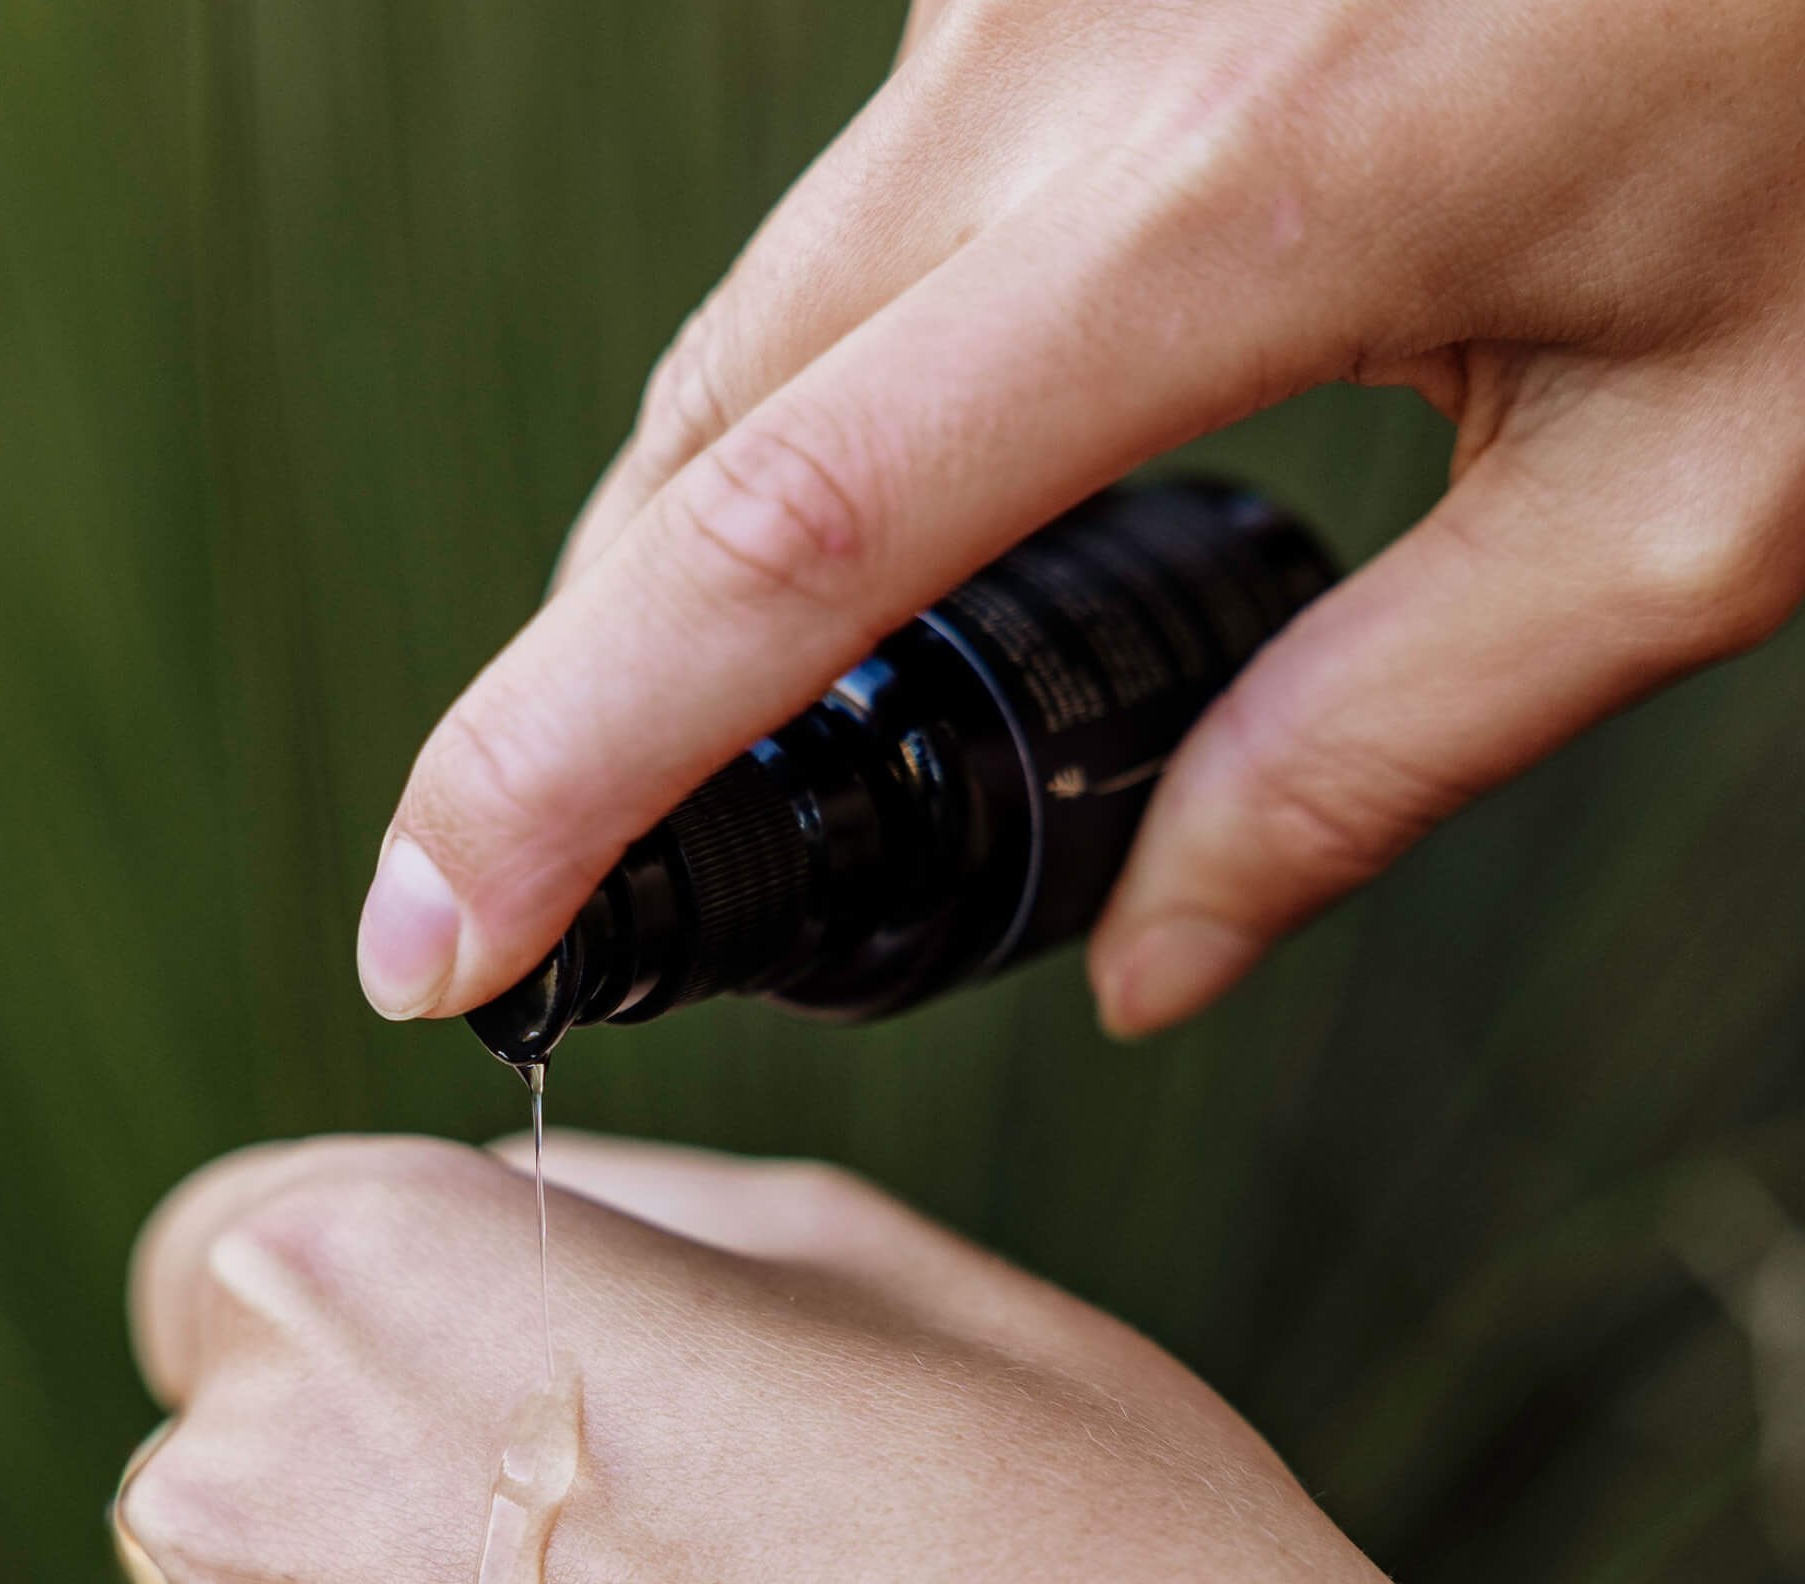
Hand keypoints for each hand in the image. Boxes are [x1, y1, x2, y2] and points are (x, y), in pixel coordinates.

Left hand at [123, 1131, 1760, 1583]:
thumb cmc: (1081, 1559)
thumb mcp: (859, 1266)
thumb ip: (604, 1222)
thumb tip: (486, 1239)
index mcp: (378, 1288)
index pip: (226, 1251)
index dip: (367, 1301)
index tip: (495, 1363)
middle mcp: (257, 1536)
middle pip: (246, 1474)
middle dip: (397, 1489)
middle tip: (652, 1563)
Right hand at [352, 0, 1804, 1038]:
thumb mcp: (1696, 495)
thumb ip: (1382, 751)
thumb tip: (1156, 959)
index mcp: (1250, 197)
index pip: (791, 546)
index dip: (564, 770)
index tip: (437, 934)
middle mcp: (1075, 43)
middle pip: (702, 434)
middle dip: (570, 690)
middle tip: (523, 882)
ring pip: (755, 321)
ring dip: (684, 556)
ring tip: (675, 748)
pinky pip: (860, 217)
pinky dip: (809, 405)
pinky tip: (852, 515)